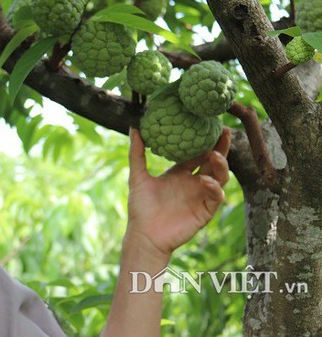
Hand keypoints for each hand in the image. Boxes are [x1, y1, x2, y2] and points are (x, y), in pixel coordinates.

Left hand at [125, 127, 230, 260]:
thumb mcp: (137, 177)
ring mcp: (201, 196)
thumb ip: (137, 153)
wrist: (144, 234)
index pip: (197, 153)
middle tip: (225, 131)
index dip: (205, 140)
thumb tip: (133, 128)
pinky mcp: (205, 211)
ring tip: (214, 154)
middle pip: (213, 162)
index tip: (210, 124)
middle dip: (221, 147)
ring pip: (220, 177)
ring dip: (221, 165)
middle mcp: (193, 183)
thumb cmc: (140, 208)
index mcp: (180, 173)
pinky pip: (216, 196)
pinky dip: (214, 187)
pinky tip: (204, 180)